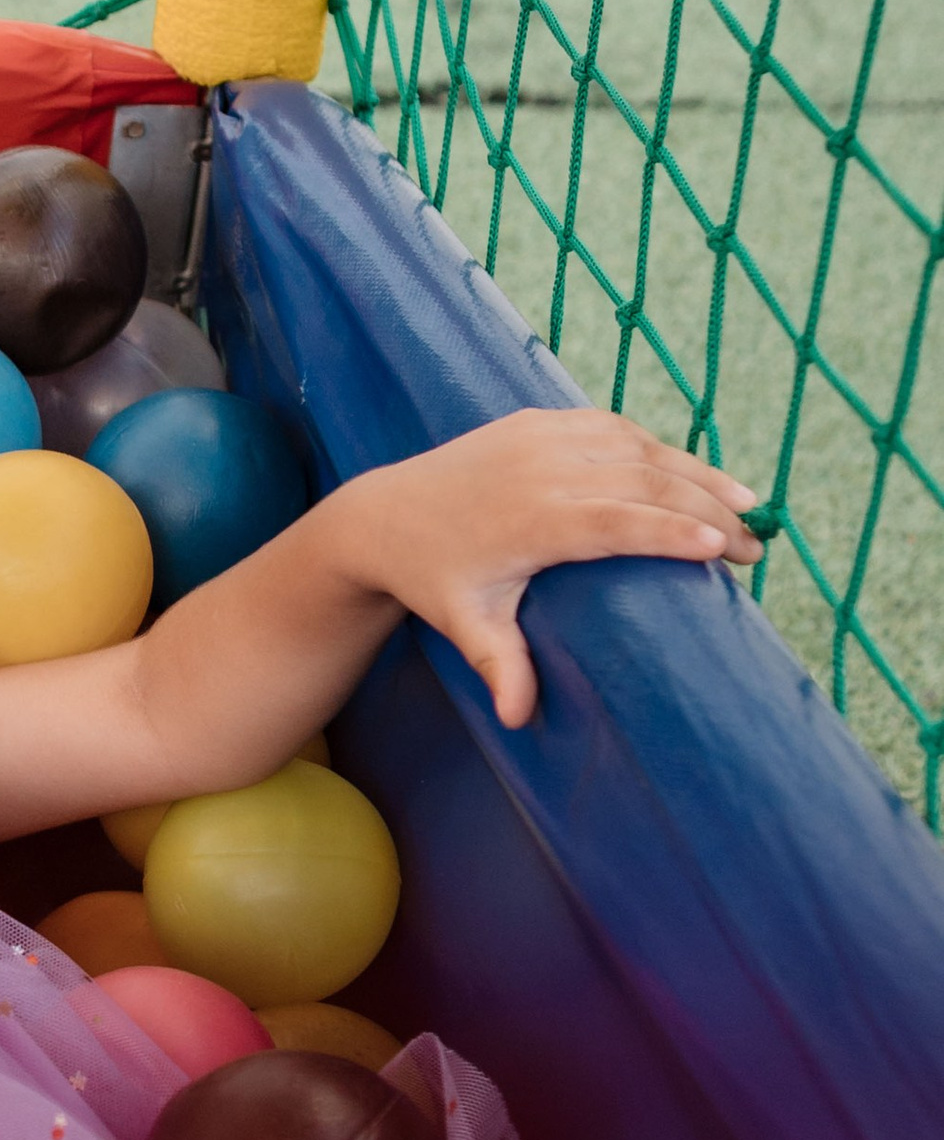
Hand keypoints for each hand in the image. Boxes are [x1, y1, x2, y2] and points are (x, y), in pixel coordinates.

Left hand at [327, 407, 759, 726]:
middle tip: (756, 547)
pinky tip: (692, 471)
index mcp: (531, 520)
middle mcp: (539, 469)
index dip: (673, 531)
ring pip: (636, 447)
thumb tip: (518, 720)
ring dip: (695, 472)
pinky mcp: (535, 419)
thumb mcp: (467, 624)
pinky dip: (656, 447)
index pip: (617, 521)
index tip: (724, 546)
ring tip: (748, 504)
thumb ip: (501, 665)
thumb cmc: (435, 580)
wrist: (383, 515)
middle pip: (643, 480)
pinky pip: (610, 425)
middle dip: (707, 508)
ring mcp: (538, 436)